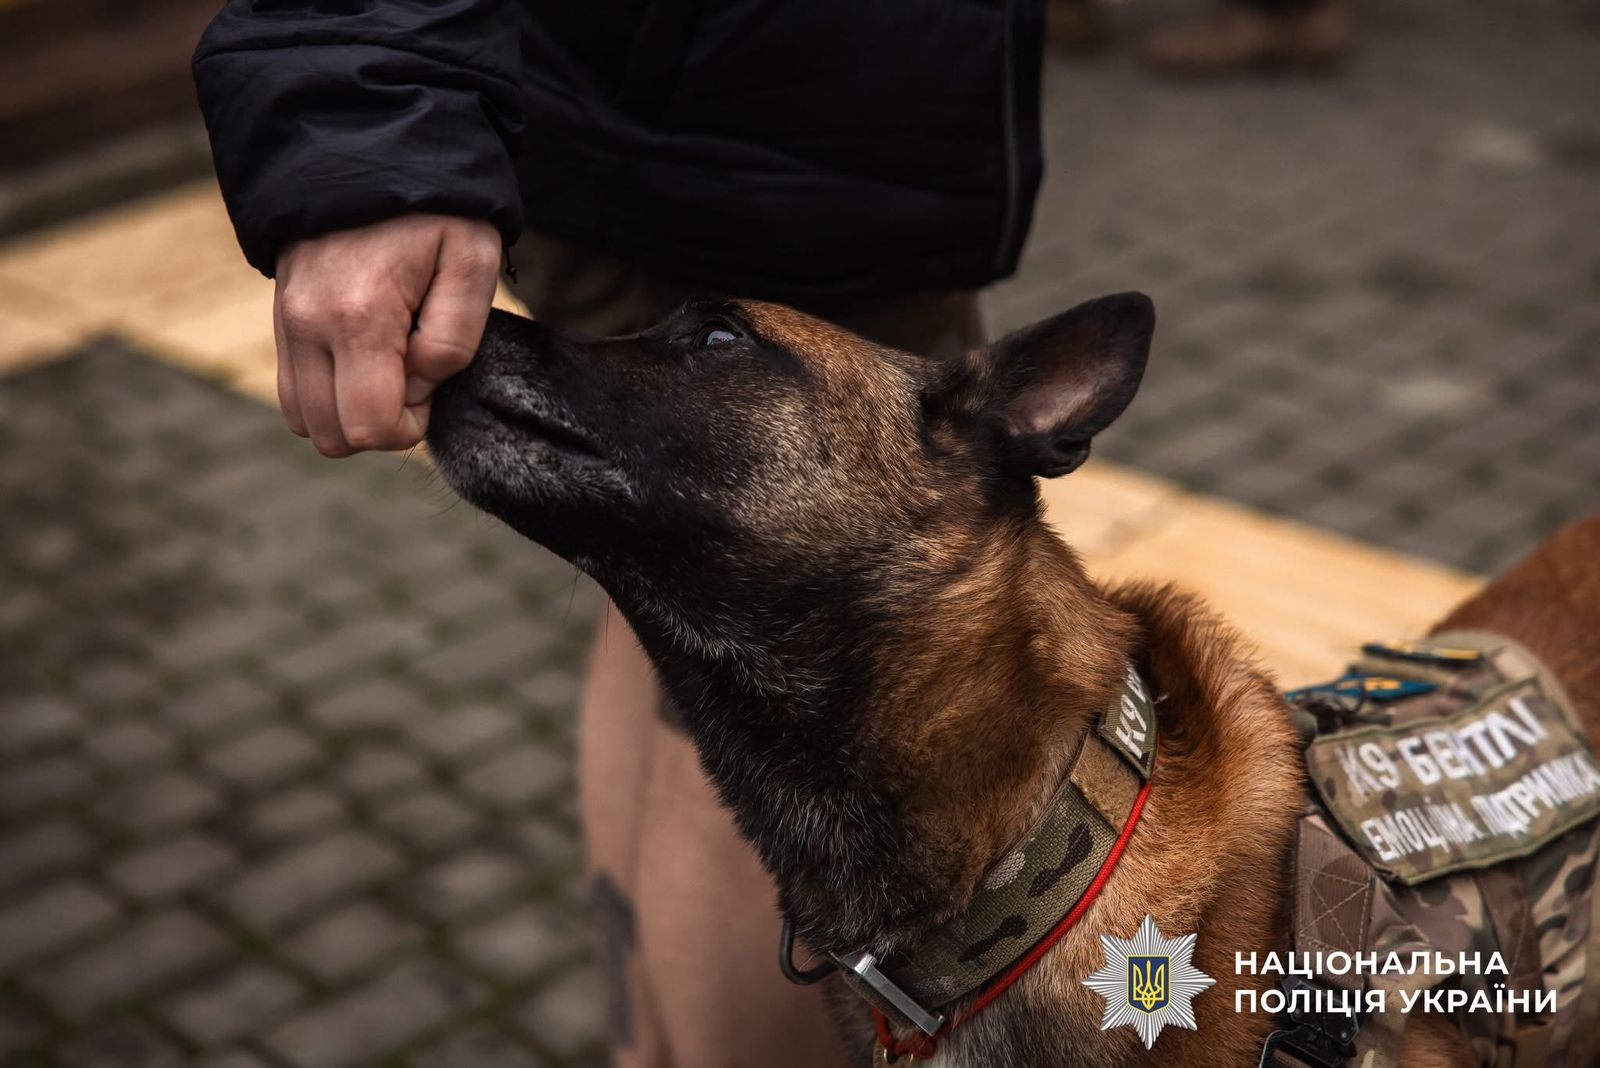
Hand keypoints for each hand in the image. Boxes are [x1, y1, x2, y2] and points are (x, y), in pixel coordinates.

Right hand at [273, 214, 500, 455]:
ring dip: (350, 411)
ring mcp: (285, 322)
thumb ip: (453, 339)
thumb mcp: (473, 263)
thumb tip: (417, 385)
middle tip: (413, 375)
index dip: (409, 426)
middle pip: (331, 436)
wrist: (369, 149)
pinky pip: (293, 390)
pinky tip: (365, 355)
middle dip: (379, 425)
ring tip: (389, 365)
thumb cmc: (435, 210)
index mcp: (358, 316)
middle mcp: (307, 325)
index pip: (368, 426)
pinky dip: (329, 392)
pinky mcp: (279, 318)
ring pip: (305, 421)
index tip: (431, 385)